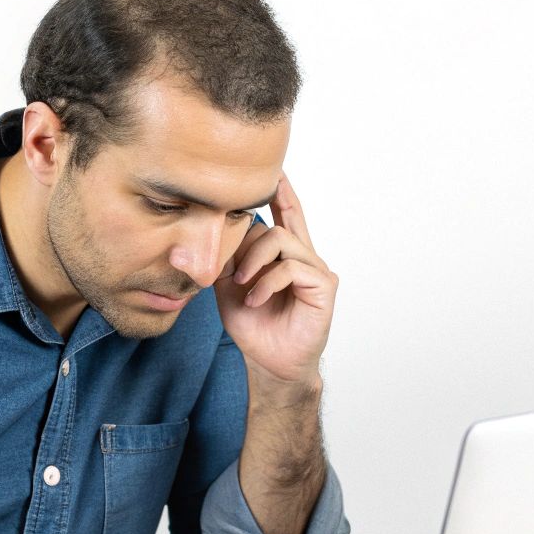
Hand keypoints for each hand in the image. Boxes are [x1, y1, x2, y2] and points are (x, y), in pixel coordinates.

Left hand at [216, 174, 337, 385]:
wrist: (270, 364)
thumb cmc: (255, 326)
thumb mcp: (229, 286)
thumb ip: (226, 258)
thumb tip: (209, 231)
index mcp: (286, 255)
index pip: (285, 214)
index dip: (281, 192)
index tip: (274, 170)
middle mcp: (305, 257)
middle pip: (273, 226)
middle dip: (245, 246)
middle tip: (232, 274)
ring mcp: (317, 270)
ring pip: (280, 241)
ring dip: (253, 263)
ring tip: (242, 286)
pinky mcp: (323, 286)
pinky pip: (290, 267)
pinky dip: (267, 283)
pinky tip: (255, 299)